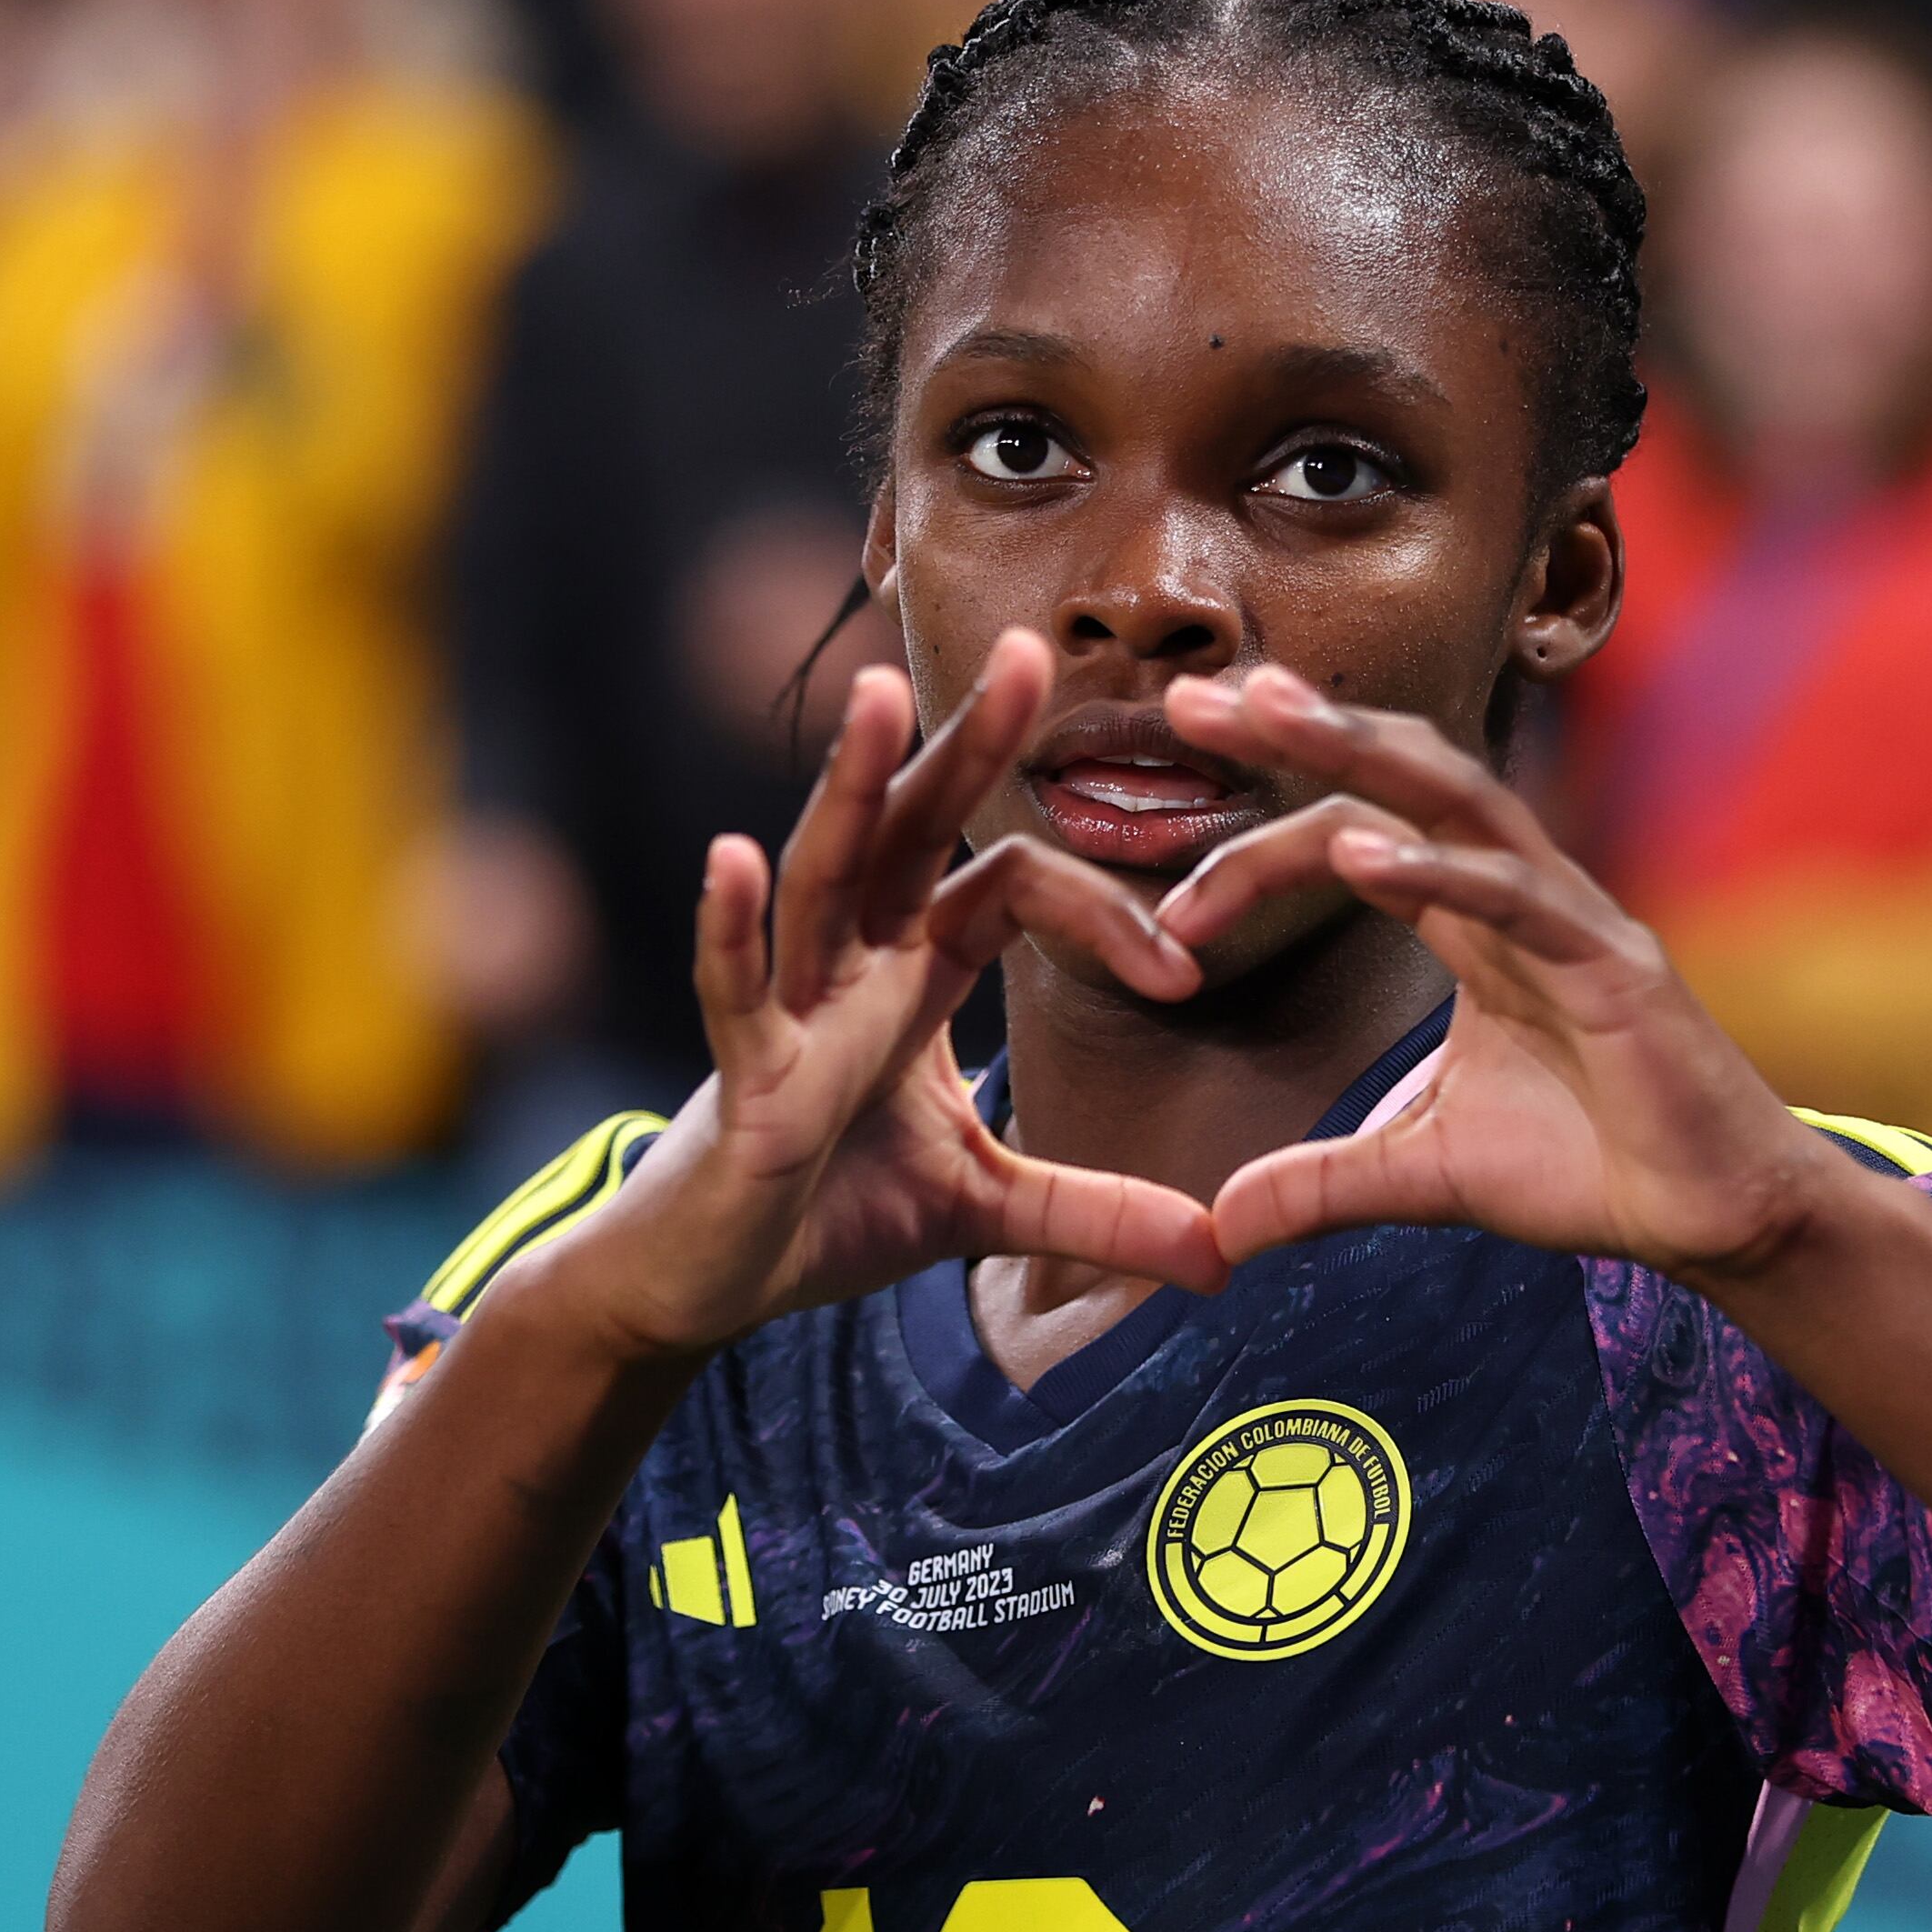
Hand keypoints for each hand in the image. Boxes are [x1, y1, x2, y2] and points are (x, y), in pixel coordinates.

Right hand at [538, 631, 1228, 1359]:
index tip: (1183, 977)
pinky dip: (729, 926)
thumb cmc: (829, 1212)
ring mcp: (792, 1007)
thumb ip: (1097, 1213)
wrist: (709, 1280)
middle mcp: (853, 964)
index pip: (1014, 886)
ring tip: (877, 696)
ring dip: (850, 787)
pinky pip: (733, 987)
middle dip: (969, 742)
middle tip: (1033, 651)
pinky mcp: (741, 1072)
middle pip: (917, 827)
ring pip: (823, 873)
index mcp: (916, 972)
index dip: (1104, 912)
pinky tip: (728, 857)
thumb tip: (1223, 1254)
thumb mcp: (985, 1208)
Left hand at [1152, 666, 1838, 1279]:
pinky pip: (1514, 896)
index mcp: (1471, 924)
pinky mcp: (1613, 965)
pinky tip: (1357, 855)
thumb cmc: (1593, 1168)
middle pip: (1399, 780)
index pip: (1354, 841)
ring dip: (1359, 750)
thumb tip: (1217, 1230)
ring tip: (1271, 711)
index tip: (1175, 907)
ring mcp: (1569, 918)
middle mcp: (1516, 895)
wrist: (1715, 1217)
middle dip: (1299, 733)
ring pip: (1457, 801)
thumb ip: (1319, 1185)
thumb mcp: (1423, 1173)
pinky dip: (1435, 871)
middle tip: (1195, 700)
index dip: (1260, 856)